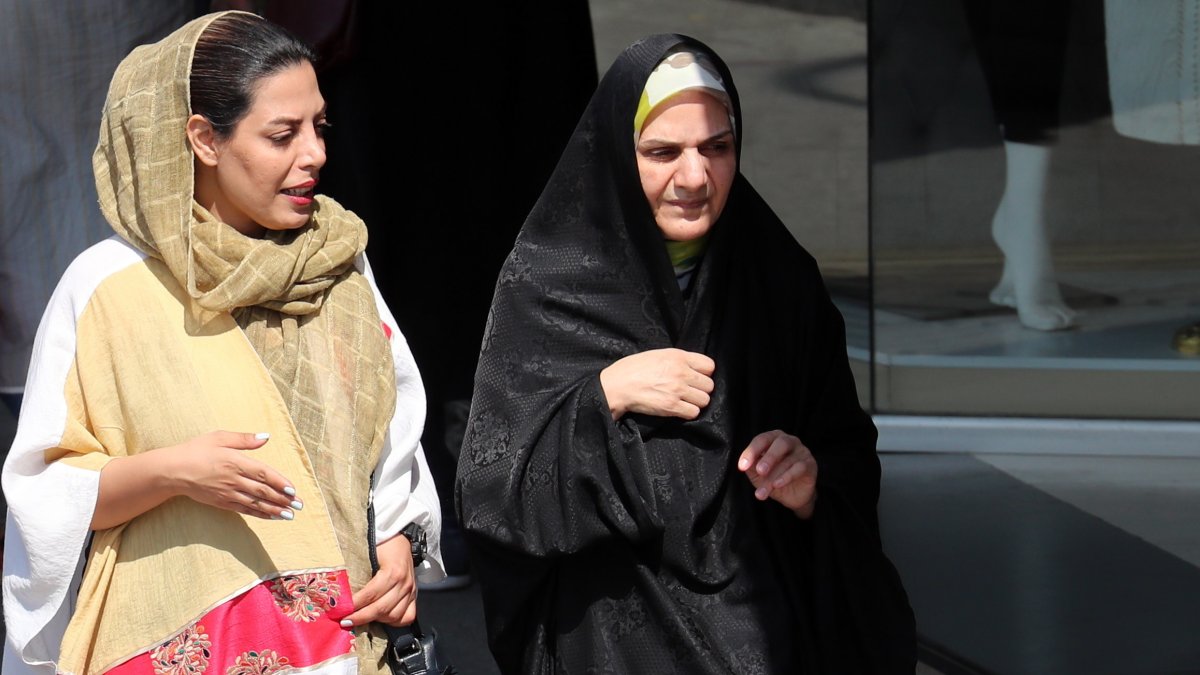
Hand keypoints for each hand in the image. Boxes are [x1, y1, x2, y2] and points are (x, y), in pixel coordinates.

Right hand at [92, 429, 298, 529]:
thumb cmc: (196, 450)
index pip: (264, 474)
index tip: (293, 489)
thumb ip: (244, 439)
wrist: (172, 471)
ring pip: (256, 503)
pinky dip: (260, 514)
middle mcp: (234, 480)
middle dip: (283, 499)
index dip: (280, 483)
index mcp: (236, 462)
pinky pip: (245, 510)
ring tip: (290, 515)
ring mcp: (228, 493)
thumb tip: (266, 437)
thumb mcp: (219, 437)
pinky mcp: (221, 502)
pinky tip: (271, 517)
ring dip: (275, 510)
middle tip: (300, 505)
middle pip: (263, 491)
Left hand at [345, 534, 416, 626]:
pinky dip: (394, 621)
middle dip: (360, 617)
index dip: (354, 606)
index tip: (340, 611)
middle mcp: (404, 583)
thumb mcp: (367, 553)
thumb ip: (356, 572)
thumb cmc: (380, 543)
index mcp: (393, 572)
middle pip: (381, 609)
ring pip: (394, 616)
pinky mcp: (415, 595)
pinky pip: (408, 616)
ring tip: (361, 619)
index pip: (370, 595)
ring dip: (376, 620)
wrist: (398, 535)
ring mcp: (411, 590)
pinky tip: (382, 618)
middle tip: (345, 621)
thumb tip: (339, 591)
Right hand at [599, 348, 714, 419]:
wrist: (617, 385)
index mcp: (678, 357)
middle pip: (709, 385)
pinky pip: (694, 413)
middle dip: (701, 389)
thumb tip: (692, 368)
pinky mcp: (671, 406)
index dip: (704, 373)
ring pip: (704, 400)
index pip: (709, 366)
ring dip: (696, 402)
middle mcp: (681, 372)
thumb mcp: (657, 355)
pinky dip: (688, 413)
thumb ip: (677, 360)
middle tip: (690, 391)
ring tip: (685, 401)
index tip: (697, 377)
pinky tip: (679, 409)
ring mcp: (677, 390)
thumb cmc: (633, 369)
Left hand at [737, 430, 817, 517]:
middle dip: (769, 458)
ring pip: (788, 460)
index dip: (751, 452)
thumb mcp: (757, 474)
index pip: (762, 439)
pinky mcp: (811, 464)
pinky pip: (799, 468)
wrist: (792, 496)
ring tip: (763, 491)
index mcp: (773, 438)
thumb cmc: (773, 478)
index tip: (742, 467)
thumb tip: (745, 465)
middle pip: (780, 443)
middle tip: (760, 471)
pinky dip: (787, 477)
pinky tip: (777, 485)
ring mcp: (802, 451)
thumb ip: (751, 467)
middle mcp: (789, 441)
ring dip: (774, 477)